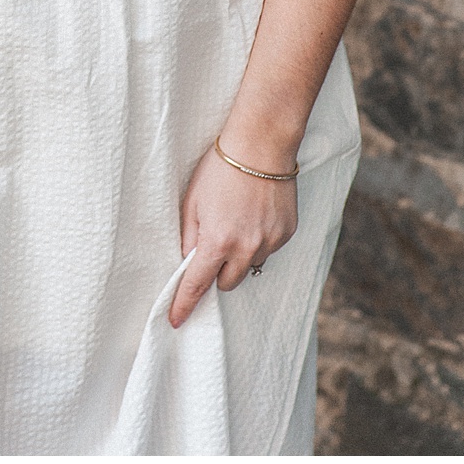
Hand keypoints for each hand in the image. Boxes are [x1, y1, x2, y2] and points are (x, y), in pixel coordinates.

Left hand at [168, 138, 299, 327]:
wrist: (262, 143)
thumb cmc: (221, 168)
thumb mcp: (192, 202)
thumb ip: (189, 237)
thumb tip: (188, 263)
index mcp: (216, 242)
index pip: (197, 285)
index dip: (184, 305)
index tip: (176, 321)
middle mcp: (245, 247)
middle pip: (228, 283)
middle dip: (218, 273)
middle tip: (215, 247)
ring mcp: (270, 241)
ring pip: (250, 266)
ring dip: (241, 256)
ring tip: (239, 221)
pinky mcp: (287, 232)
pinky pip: (269, 249)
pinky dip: (260, 240)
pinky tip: (257, 214)